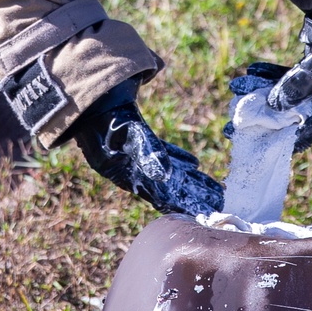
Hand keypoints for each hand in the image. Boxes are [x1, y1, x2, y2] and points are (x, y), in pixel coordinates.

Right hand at [68, 79, 224, 215]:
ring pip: (168, 173)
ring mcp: (134, 159)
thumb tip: (166, 175)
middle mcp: (131, 172)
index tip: (202, 212)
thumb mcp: (129, 135)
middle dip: (193, 195)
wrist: (93, 98)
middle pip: (168, 188)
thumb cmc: (109, 117)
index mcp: (126, 175)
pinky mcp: (137, 145)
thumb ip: (149, 154)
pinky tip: (193, 164)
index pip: (159, 195)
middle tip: (218, 203)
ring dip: (190, 180)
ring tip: (212, 188)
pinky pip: (161, 157)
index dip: (181, 204)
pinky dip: (177, 160)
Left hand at [239, 1, 311, 151]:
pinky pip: (289, 74)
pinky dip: (271, 75)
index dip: (288, 137)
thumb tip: (273, 105)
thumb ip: (298, 89)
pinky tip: (251, 73)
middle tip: (239, 121)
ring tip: (237, 92)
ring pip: (288, 91)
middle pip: (296, 112)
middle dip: (266, 115)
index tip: (264, 144)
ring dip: (263, 92)